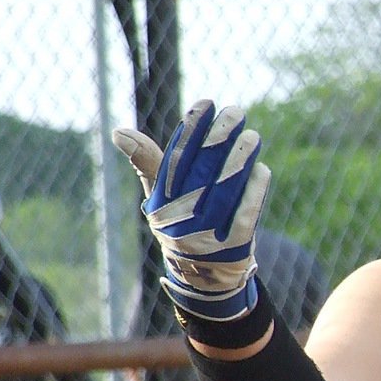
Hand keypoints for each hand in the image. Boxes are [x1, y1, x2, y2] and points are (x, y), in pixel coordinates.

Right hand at [112, 100, 269, 320]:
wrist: (202, 276)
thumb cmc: (181, 223)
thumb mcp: (160, 198)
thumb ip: (148, 163)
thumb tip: (119, 131)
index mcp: (162, 202)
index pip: (176, 159)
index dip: (191, 130)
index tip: (205, 103)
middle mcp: (182, 217)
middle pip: (202, 171)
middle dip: (220, 138)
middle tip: (236, 111)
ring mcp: (208, 233)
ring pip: (226, 190)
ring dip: (241, 161)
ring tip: (252, 135)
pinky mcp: (233, 246)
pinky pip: (245, 215)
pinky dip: (254, 192)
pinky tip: (261, 169)